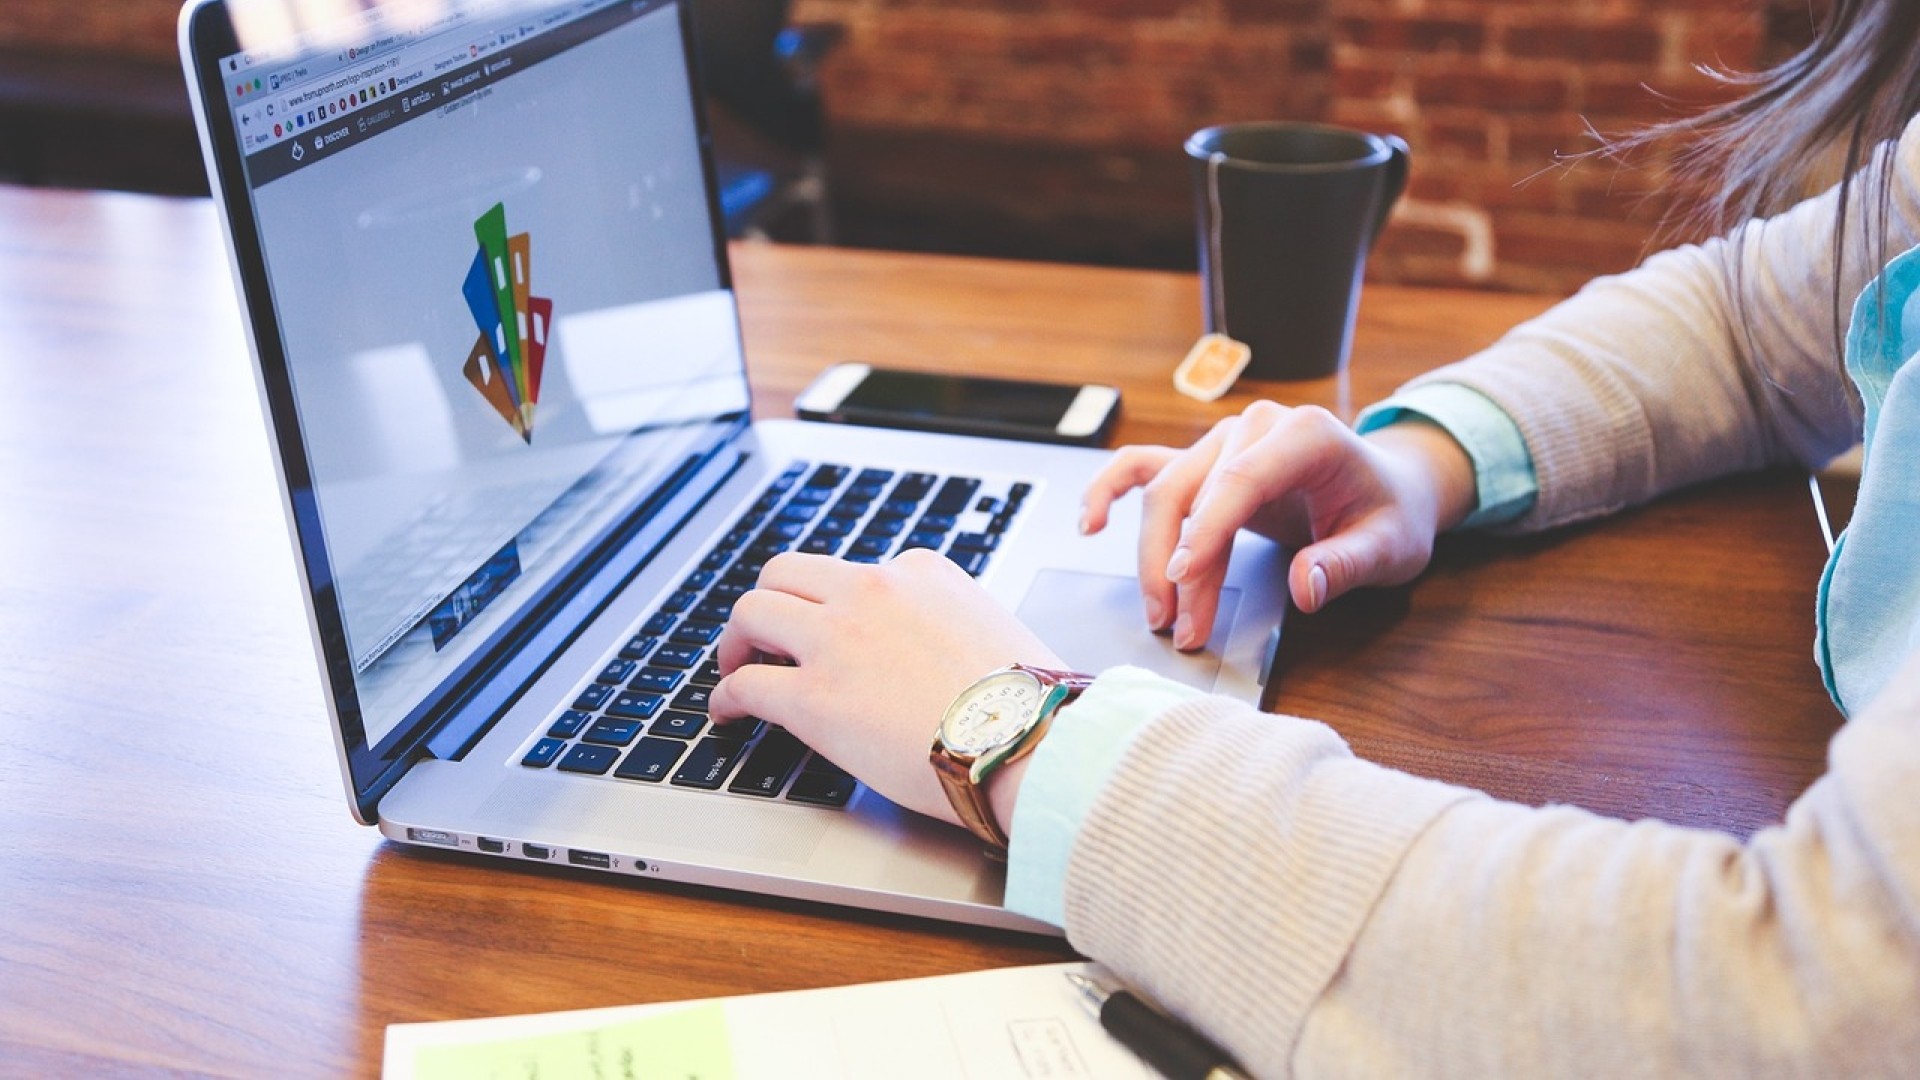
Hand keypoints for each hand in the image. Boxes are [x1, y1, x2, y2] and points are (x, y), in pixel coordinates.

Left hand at [710, 549, 1065, 829]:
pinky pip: (746, 685)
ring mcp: (837, 640)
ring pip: (753, 612)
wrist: (1029, 738)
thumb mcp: (995, 631)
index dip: (835, 605)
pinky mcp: (812, 697)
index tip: (830, 630)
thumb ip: (956, 626)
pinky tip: (728, 713)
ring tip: (734, 667)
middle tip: (762, 637)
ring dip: (736, 640)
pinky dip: (726, 697)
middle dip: (768, 603)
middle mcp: (872, 590)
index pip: (857, 573)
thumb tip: (948, 658)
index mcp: (921, 572)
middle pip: (787, 573)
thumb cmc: (1030, 700)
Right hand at [1081, 401, 1476, 648]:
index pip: (1241, 479)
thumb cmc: (1389, 513)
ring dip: (1153, 556)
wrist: (1389, 489)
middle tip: (1182, 627)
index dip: (1207, 529)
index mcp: (1305, 433)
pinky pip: (1144, 468)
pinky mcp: (1205, 463)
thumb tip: (1306, 586)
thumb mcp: (1389, 545)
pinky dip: (1111, 490)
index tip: (1183, 578)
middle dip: (1179, 565)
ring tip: (1162, 615)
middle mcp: (1255, 428)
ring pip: (1165, 493)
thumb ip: (1348, 563)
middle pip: (1193, 491)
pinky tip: (1089, 523)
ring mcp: (1224, 441)